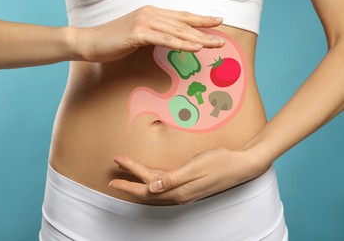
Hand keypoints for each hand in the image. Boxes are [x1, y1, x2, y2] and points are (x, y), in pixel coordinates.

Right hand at [73, 5, 224, 61]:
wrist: (89, 42)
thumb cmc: (113, 41)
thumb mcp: (137, 36)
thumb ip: (154, 35)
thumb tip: (169, 41)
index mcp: (151, 13)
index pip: (181, 16)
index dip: (200, 19)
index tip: (217, 22)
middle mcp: (151, 13)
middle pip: (183, 22)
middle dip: (205, 30)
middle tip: (222, 38)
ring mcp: (144, 22)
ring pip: (177, 30)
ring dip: (198, 38)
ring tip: (215, 44)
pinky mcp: (138, 33)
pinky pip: (165, 39)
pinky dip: (181, 44)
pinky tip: (195, 48)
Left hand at [109, 148, 270, 204]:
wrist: (241, 165)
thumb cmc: (220, 162)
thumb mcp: (195, 168)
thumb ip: (172, 179)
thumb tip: (151, 188)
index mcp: (179, 190)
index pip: (147, 188)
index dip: (129, 182)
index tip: (114, 176)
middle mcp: (179, 193)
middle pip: (148, 188)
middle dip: (130, 180)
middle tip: (114, 172)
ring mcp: (184, 190)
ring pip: (156, 186)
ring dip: (140, 178)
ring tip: (127, 170)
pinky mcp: (189, 184)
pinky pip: (165, 183)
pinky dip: (153, 178)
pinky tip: (149, 174)